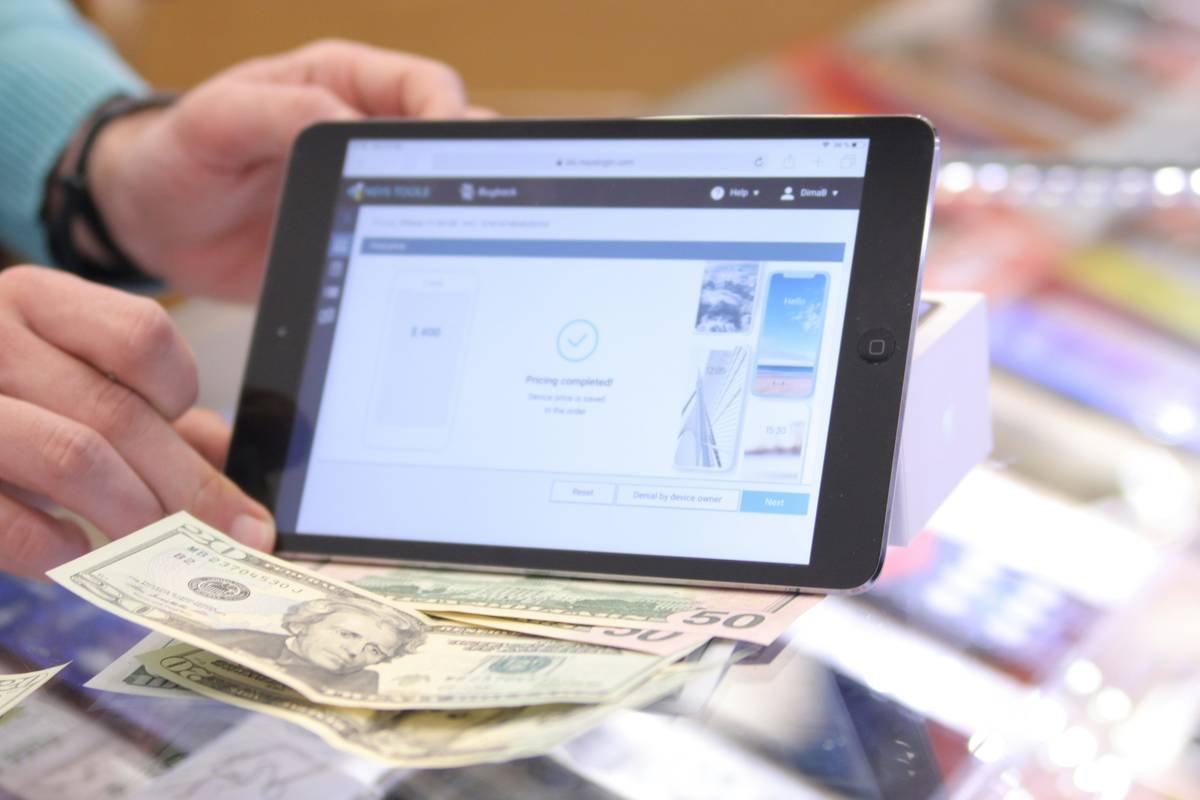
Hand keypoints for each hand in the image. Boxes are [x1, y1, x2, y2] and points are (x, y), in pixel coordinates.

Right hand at [0, 266, 274, 578]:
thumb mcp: (65, 380)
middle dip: (188, 486)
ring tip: (159, 550)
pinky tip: (78, 558)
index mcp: (37, 301)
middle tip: (233, 537)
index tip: (199, 441)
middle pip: (118, 410)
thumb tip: (227, 459)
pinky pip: (5, 518)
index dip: (183, 393)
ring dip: (133, 515)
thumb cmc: (1, 402)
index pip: (141, 335)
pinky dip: (56, 548)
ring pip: (72, 455)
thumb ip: (146, 409)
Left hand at [87, 40, 487, 300]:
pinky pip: (415, 249)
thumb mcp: (217, 120)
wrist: (152, 227)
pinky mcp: (363, 243)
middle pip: (451, 142)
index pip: (425, 88)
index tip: (450, 153)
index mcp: (340, 85)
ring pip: (443, 196)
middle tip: (474, 205)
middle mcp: (367, 135)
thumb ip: (283, 110)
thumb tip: (352, 122)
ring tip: (462, 244)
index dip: (447, 117)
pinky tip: (429, 279)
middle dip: (471, 168)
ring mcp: (370, 193)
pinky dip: (431, 261)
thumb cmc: (176, 156)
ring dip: (458, 216)